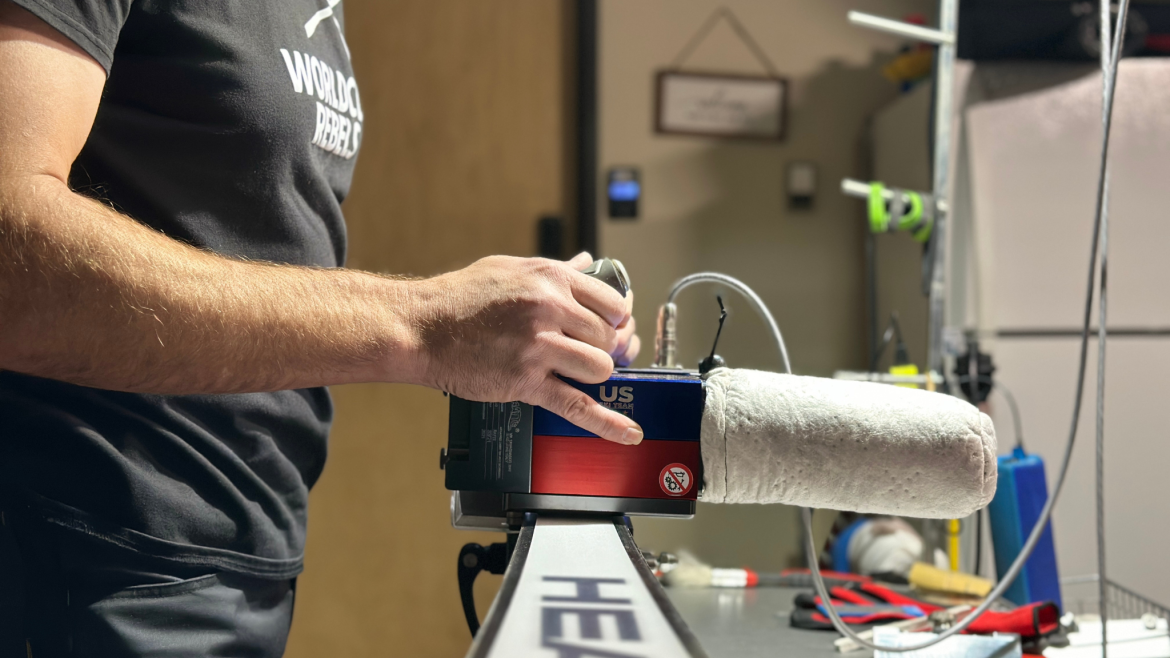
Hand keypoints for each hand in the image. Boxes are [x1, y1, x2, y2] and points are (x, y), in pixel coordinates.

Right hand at [411, 253, 643, 443]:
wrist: (421, 327)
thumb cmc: (460, 298)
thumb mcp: (511, 268)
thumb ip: (556, 270)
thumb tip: (587, 263)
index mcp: (550, 279)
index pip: (611, 303)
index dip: (616, 320)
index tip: (611, 328)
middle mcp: (549, 308)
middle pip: (607, 337)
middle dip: (601, 348)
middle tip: (582, 352)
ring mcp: (538, 346)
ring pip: (599, 368)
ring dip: (591, 374)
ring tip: (568, 370)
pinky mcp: (526, 381)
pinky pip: (577, 405)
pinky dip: (608, 423)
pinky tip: (629, 432)